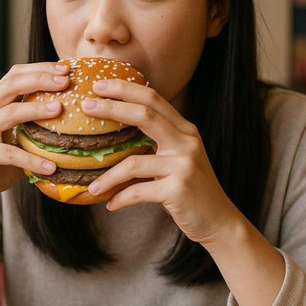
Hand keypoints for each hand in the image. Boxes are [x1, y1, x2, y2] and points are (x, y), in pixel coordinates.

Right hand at [0, 62, 69, 206]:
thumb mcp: (16, 140)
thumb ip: (34, 128)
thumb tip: (74, 123)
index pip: (15, 75)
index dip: (40, 69)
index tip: (66, 68)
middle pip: (12, 85)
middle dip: (40, 79)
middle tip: (65, 80)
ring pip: (10, 112)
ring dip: (36, 109)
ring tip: (59, 109)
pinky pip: (9, 154)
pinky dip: (32, 160)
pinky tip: (51, 167)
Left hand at [80, 79, 242, 244]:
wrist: (219, 220)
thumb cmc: (190, 190)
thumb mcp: (178, 159)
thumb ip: (156, 144)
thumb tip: (114, 135)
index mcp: (184, 130)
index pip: (153, 99)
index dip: (125, 88)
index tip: (99, 85)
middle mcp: (186, 142)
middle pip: (145, 115)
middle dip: (112, 107)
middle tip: (86, 105)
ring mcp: (184, 165)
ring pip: (134, 162)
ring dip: (108, 176)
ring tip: (92, 187)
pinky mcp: (178, 189)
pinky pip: (138, 191)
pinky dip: (120, 198)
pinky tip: (110, 204)